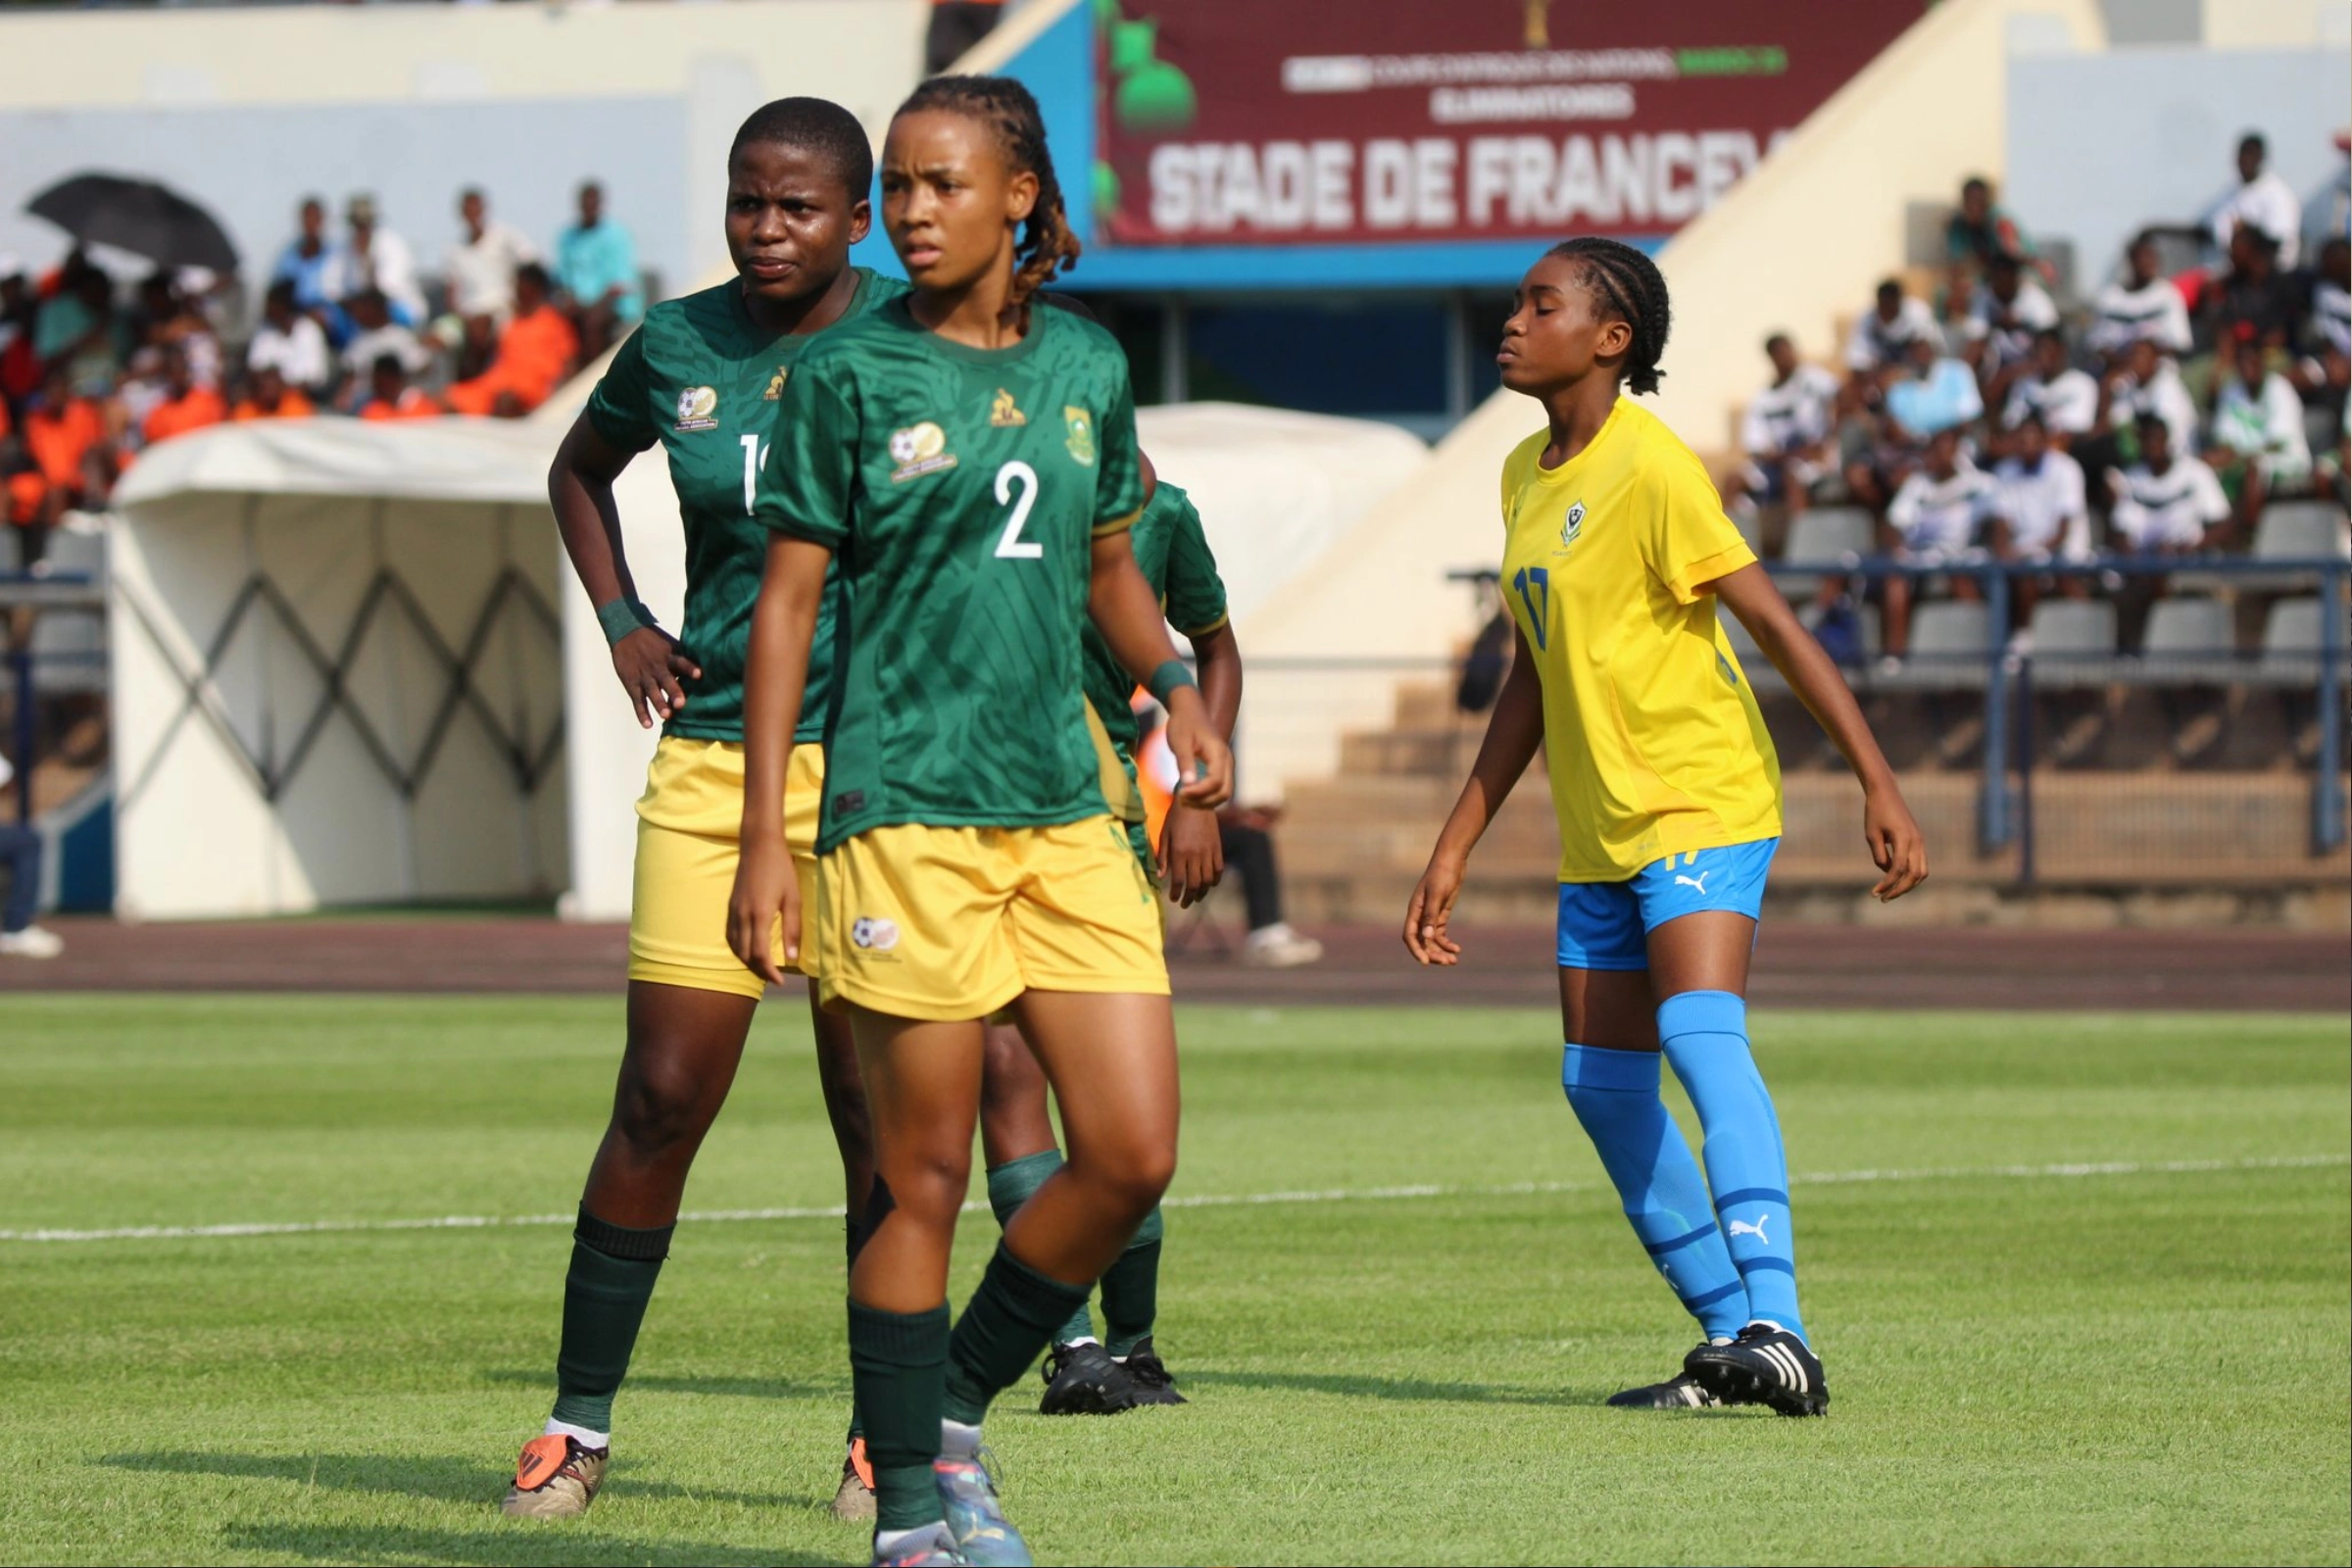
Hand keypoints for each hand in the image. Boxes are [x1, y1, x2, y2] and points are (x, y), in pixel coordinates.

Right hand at [613, 626, 699, 729]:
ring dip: (659, 704)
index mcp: (669, 656)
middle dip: (674, 692)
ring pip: (652, 692)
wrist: (626, 633)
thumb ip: (684, 657)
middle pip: (666, 680)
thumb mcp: (670, 644)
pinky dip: (642, 713)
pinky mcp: (631, 683)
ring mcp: (644, 676)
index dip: (689, 668)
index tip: (699, 675)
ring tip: (667, 716)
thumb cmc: (654, 641)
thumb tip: (709, 666)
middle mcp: (657, 667)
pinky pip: (637, 700)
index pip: (681, 662)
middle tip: (681, 704)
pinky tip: (648, 725)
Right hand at [725, 831, 797, 985]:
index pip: (759, 954)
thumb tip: (792, 957)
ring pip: (734, 947)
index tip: (780, 981)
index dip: (769, 972)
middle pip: (744, 955)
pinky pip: (730, 935)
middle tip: (774, 977)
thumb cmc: (781, 869)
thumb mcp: (793, 898)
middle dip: (758, 970)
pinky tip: (749, 949)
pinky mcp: (730, 906)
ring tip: (763, 967)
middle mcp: (742, 916)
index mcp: (760, 915)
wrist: (759, 845)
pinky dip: (738, 948)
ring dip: (747, 961)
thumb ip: (792, 928)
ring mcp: (734, 911)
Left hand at [1159, 804, 1223, 907]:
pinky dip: (1214, 880)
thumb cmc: (1176, 817)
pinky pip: (1218, 870)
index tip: (1173, 898)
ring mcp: (1208, 852)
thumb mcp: (1165, 835)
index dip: (1176, 893)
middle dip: (1189, 898)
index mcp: (1179, 852)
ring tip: (1197, 897)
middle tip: (1184, 903)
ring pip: (1207, 880)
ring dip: (1202, 892)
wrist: (1196, 800)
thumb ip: (1163, 857)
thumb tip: (1161, 876)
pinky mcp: (1217, 848)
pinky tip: (1209, 884)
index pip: (1179, 881)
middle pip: (1194, 885)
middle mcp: (1195, 855)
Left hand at [1162, 692, 1232, 810]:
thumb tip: (1188, 785)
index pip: (1216, 782)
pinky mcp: (1220, 769)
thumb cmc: (1183, 724)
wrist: (1189, 710)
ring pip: (1223, 794)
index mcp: (1218, 753)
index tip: (1179, 793)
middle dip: (1203, 801)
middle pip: (1224, 793)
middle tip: (1180, 798)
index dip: (1198, 792)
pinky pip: (1218, 789)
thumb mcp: (1179, 742)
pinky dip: (1205, 796)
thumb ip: (1185, 763)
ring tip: (1183, 797)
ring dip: (1204, 802)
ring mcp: (1226, 766)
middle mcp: (1227, 761)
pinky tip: (1187, 793)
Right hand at [1402, 852, 1466, 965]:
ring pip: (1432, 940)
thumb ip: (1431, 916)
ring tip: (1454, 961)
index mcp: (1414, 910)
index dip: (1416, 950)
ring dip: (1441, 951)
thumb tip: (1427, 937)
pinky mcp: (1441, 914)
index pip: (1410, 936)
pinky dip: (1447, 943)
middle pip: (1422, 941)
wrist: (1452, 860)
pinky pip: (1441, 934)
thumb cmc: (1442, 874)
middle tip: (1447, 963)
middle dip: (1433, 954)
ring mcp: (1430, 916)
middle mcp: (1420, 916)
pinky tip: (1457, 949)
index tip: (1426, 962)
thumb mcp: (1437, 895)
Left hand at [1863, 782, 1927, 900]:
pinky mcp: (1919, 841)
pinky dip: (1911, 875)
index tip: (1874, 893)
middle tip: (1883, 898)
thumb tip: (1887, 873)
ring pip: (1922, 872)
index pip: (1898, 869)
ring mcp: (1920, 841)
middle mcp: (1917, 841)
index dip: (1887, 884)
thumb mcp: (1871, 835)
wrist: (1886, 793)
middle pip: (1915, 875)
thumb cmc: (1875, 812)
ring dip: (1908, 885)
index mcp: (1904, 838)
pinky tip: (1895, 879)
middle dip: (1900, 889)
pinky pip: (1920, 864)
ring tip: (1890, 892)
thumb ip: (1880, 856)